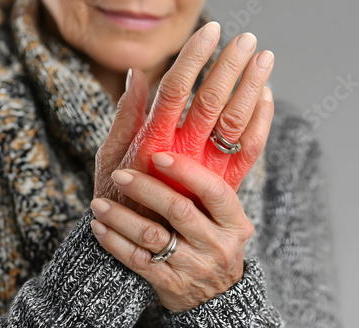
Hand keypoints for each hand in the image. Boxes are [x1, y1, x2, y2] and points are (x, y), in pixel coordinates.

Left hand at [91, 152, 252, 311]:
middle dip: (144, 189)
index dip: (185, 171)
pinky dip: (114, 242)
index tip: (157, 155)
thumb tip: (168, 148)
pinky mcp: (171, 284)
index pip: (213, 190)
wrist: (217, 299)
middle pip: (178, 209)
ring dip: (120, 216)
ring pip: (151, 235)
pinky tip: (99, 227)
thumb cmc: (213, 243)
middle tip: (119, 175)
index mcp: (234, 222)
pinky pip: (137, 260)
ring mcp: (194, 266)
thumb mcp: (223, 220)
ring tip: (98, 203)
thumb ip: (203, 191)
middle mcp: (217, 244)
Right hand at [94, 22, 273, 206]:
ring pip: (235, 122)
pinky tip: (266, 95)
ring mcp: (204, 171)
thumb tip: (137, 74)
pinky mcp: (223, 185)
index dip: (193, 58)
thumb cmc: (118, 197)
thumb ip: (126, 115)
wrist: (139, 246)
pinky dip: (262, 121)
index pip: (174, 90)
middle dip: (230, 66)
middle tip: (246, 39)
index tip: (209, 31)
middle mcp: (180, 154)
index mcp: (149, 142)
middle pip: (210, 101)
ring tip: (264, 58)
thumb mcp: (109, 156)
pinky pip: (250, 151)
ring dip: (252, 87)